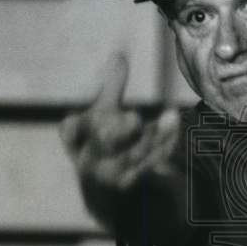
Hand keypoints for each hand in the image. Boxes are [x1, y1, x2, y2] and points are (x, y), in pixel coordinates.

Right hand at [60, 54, 180, 233]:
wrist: (107, 190)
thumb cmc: (103, 143)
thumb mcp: (102, 115)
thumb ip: (111, 87)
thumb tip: (119, 55)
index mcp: (75, 141)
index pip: (70, 130)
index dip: (76, 126)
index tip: (87, 116)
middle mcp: (88, 159)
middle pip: (104, 144)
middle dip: (119, 131)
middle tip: (135, 119)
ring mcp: (110, 174)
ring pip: (133, 154)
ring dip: (153, 136)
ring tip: (171, 116)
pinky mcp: (131, 183)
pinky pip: (148, 164)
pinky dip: (163, 146)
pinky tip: (175, 129)